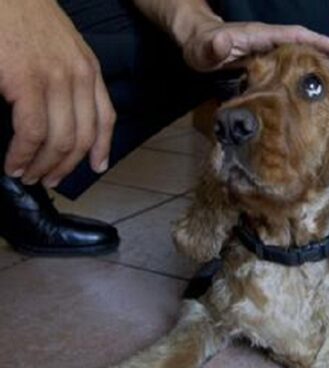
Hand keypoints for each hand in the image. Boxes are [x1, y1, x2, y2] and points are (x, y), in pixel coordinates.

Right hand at [0, 0, 114, 187]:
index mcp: (89, 68)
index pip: (105, 118)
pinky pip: (31, 132)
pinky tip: (13, 163)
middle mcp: (79, 76)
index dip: (102, 148)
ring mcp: (55, 79)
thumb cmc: (21, 16)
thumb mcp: (59, 46)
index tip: (97, 167)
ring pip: (60, 141)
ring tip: (27, 175)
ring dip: (43, 166)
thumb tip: (59, 115)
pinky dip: (22, 155)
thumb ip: (66, 77)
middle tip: (49, 180)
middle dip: (66, 166)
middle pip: (83, 137)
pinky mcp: (27, 82)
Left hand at [181, 19, 328, 71]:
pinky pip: (294, 65)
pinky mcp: (269, 62)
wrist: (198, 45)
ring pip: (303, 55)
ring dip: (325, 63)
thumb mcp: (204, 49)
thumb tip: (222, 42)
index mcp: (261, 36)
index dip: (316, 40)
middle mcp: (270, 41)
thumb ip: (213, 47)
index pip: (294, 35)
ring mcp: (271, 52)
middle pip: (306, 44)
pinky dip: (310, 71)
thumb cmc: (201, 47)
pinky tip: (321, 83)